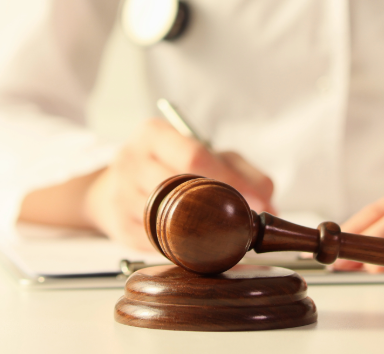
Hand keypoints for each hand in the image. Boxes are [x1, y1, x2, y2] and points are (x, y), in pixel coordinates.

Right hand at [84, 119, 274, 250]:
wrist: (113, 185)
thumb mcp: (208, 154)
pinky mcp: (119, 228)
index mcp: (153, 135)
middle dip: (220, 209)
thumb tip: (269, 205)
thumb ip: (243, 173)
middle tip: (248, 224)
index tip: (257, 203)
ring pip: (169, 221)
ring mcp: (120, 196)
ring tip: (226, 236)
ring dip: (202, 234)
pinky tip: (197, 244)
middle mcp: (131, 161)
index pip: (194, 157)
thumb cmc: (170, 164)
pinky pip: (158, 244)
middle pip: (181, 189)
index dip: (230, 181)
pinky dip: (182, 248)